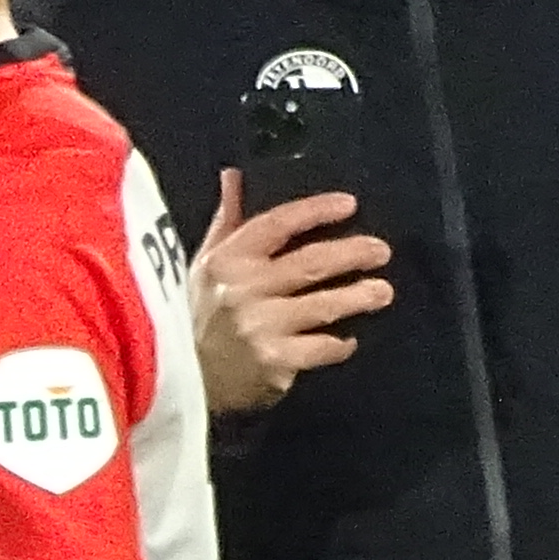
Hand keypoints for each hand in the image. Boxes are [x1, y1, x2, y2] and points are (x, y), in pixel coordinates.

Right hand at [192, 167, 392, 412]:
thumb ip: (226, 222)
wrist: (176, 383)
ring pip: (323, 305)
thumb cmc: (194, 317)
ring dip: (358, 297)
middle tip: (382, 251)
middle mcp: (244, 290)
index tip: (350, 205)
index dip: (316, 211)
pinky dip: (339, 344)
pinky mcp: (273, 362)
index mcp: (227, 260)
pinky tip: (349, 340)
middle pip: (310, 263)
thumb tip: (234, 176)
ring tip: (382, 292)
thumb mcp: (202, 265)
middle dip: (352, 254)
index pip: (278, 224)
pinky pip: (319, 348)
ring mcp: (260, 327)